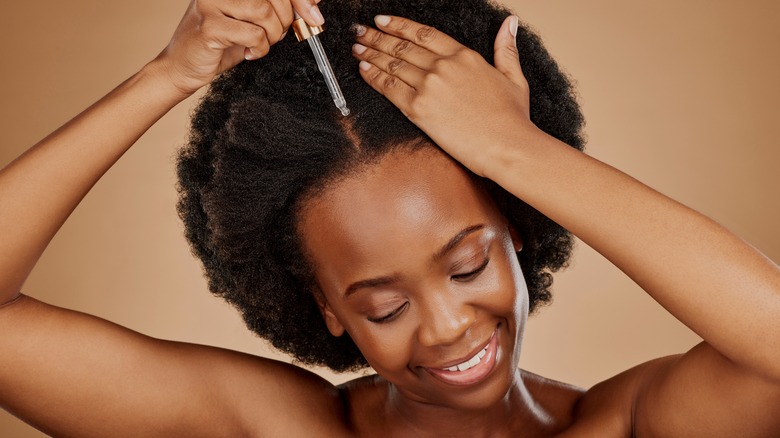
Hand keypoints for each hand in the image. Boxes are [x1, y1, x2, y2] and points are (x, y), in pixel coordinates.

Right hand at [154, 0, 324, 96]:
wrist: (182, 67)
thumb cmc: (220, 44)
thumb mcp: (254, 21)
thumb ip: (278, 8)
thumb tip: (314, 2)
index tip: (315, 16)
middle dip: (284, 20)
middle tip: (274, 36)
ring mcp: (211, 2)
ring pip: (264, 12)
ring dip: (271, 35)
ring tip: (260, 44)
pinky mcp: (209, 26)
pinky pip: (253, 34)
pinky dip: (259, 48)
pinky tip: (248, 53)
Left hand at [352, 15, 531, 176]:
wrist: (507, 146)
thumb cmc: (513, 118)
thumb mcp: (514, 77)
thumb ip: (506, 48)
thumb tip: (510, 23)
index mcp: (464, 56)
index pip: (424, 34)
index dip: (399, 25)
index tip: (383, 21)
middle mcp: (443, 66)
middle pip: (402, 46)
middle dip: (377, 37)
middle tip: (359, 32)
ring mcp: (429, 86)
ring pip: (392, 64)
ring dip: (370, 54)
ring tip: (357, 48)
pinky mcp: (418, 108)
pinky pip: (389, 87)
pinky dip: (373, 76)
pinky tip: (363, 69)